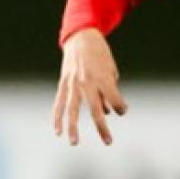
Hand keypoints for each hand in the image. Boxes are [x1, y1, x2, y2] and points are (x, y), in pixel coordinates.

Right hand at [52, 28, 127, 145]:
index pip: (115, 101)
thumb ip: (109, 91)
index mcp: (103, 78)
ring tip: (74, 142)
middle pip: (96, 110)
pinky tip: (57, 131)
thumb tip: (106, 112)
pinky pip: (60, 102)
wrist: (81, 36)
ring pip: (73, 110)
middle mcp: (88, 82)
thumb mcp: (111, 69)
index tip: (122, 109)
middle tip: (109, 142)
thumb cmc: (100, 54)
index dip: (121, 108)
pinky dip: (57, 117)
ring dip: (73, 127)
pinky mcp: (63, 82)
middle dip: (102, 128)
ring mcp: (74, 83)